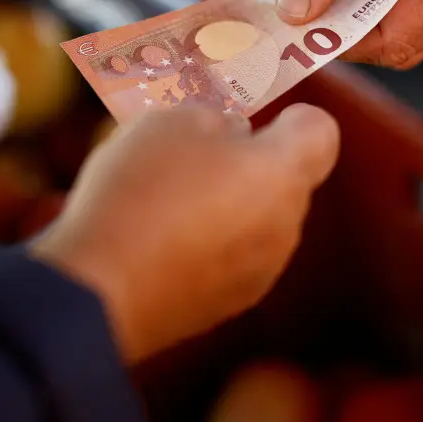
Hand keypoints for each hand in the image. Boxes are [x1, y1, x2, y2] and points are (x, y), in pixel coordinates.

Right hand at [31, 104, 340, 362]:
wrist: (102, 293)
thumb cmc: (142, 193)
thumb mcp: (172, 122)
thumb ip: (215, 119)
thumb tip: (231, 133)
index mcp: (283, 173)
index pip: (320, 132)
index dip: (293, 117)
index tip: (260, 118)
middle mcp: (285, 226)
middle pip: (283, 178)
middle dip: (247, 161)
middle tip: (190, 150)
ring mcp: (260, 271)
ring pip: (256, 219)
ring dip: (225, 203)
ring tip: (162, 198)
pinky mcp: (227, 304)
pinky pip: (230, 257)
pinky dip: (205, 243)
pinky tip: (156, 239)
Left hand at [276, 0, 422, 69]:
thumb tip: (296, 12)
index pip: (392, 39)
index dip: (340, 42)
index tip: (292, 28)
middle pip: (404, 44)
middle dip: (348, 35)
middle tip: (297, 13)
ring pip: (412, 30)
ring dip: (363, 18)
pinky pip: (421, 5)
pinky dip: (381, 2)